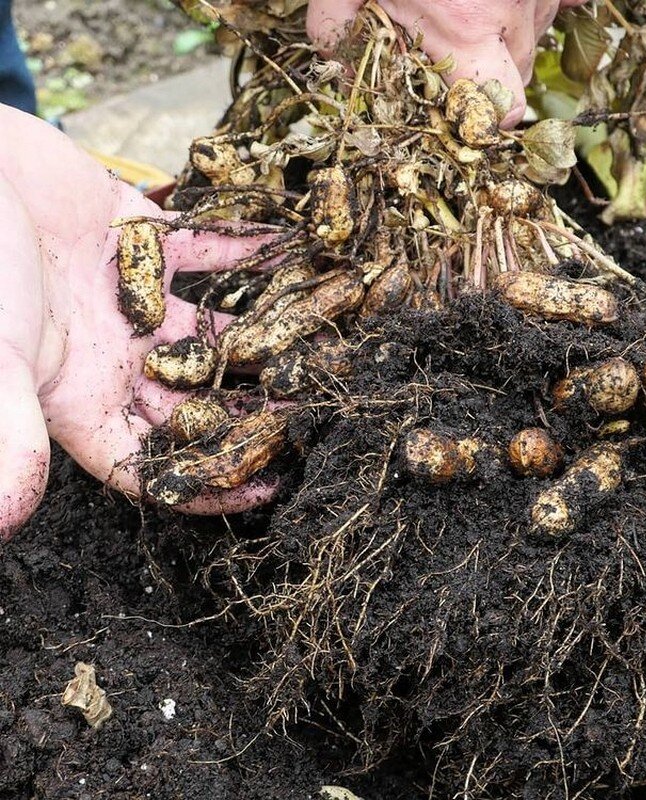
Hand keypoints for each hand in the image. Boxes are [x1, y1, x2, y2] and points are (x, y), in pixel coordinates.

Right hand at [0, 105, 278, 538]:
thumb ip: (7, 430)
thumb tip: (6, 518)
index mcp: (83, 396)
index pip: (151, 463)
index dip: (203, 485)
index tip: (267, 489)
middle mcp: (116, 355)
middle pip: (198, 400)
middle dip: (251, 411)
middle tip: (313, 412)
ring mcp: (132, 300)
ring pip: (211, 331)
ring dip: (261, 337)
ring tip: (318, 343)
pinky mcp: (140, 242)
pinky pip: (205, 251)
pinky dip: (243, 251)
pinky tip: (287, 253)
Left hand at [307, 0, 583, 127]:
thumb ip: (338, 31)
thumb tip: (340, 72)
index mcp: (467, 31)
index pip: (502, 110)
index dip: (484, 119)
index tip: (460, 109)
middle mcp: (514, 16)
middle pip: (517, 82)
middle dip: (488, 80)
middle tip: (452, 53)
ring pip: (533, 42)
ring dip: (504, 41)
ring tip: (468, 11)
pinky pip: (557, 4)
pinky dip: (531, 8)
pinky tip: (500, 0)